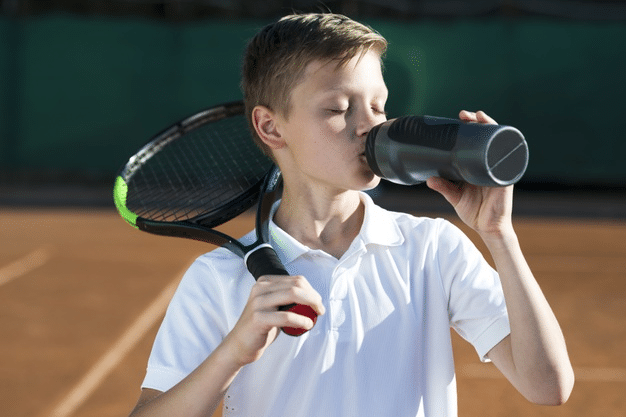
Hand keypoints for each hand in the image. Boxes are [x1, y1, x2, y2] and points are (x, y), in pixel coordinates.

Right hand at [223, 274, 324, 366]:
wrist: (239, 345)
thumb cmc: (261, 327)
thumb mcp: (273, 307)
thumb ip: (287, 298)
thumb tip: (313, 297)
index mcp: (264, 282)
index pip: (295, 280)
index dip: (311, 290)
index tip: (318, 302)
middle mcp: (260, 288)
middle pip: (296, 285)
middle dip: (313, 297)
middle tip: (320, 309)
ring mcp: (258, 302)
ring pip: (292, 295)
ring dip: (310, 305)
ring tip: (316, 316)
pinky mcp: (258, 318)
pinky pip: (286, 316)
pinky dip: (301, 320)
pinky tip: (307, 325)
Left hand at [426, 110, 513, 237]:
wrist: (488, 227)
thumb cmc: (474, 211)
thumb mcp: (455, 197)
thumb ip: (443, 187)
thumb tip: (428, 179)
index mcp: (476, 166)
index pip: (473, 142)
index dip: (467, 129)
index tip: (458, 119)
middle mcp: (488, 164)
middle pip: (486, 137)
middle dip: (478, 122)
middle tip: (464, 115)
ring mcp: (498, 168)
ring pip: (497, 142)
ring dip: (491, 127)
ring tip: (480, 117)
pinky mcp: (505, 176)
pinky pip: (508, 158)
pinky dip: (506, 145)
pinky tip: (502, 135)